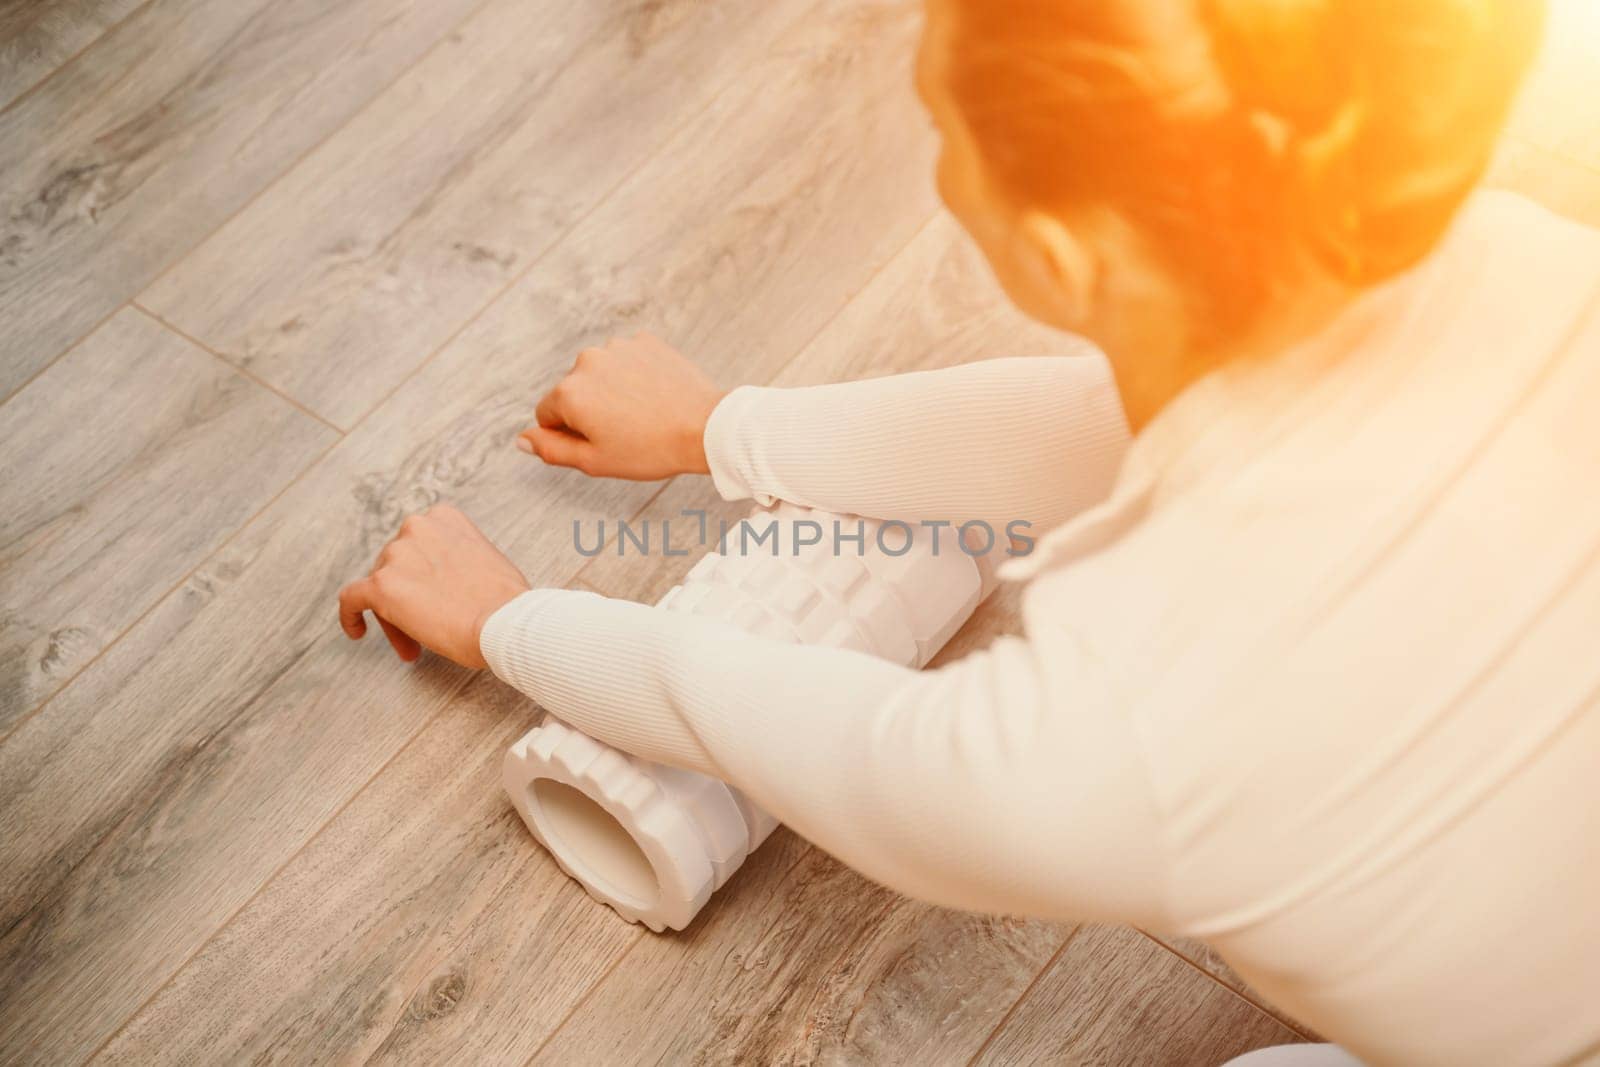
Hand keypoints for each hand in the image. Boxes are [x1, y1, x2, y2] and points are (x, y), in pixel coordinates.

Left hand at [338, 505, 529, 668]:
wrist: (504, 622)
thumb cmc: (504, 601)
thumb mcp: (485, 557)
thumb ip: (455, 557)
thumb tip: (440, 581)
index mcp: (443, 518)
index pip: (417, 546)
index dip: (422, 576)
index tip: (432, 598)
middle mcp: (416, 527)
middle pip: (396, 566)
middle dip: (408, 597)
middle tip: (424, 627)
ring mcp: (397, 555)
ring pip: (380, 587)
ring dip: (394, 615)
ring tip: (415, 643)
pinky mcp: (381, 586)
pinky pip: (351, 599)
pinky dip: (350, 616)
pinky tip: (357, 631)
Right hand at [520, 332, 725, 479]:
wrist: (705, 427)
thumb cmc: (651, 449)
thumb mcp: (594, 461)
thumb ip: (551, 449)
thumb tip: (522, 439)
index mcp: (569, 392)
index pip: (547, 414)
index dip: (569, 434)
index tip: (599, 443)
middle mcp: (587, 361)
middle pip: (573, 390)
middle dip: (589, 410)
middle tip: (624, 432)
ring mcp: (617, 347)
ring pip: (600, 374)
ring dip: (611, 391)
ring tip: (642, 414)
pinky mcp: (645, 341)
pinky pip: (627, 361)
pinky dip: (634, 376)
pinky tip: (654, 396)